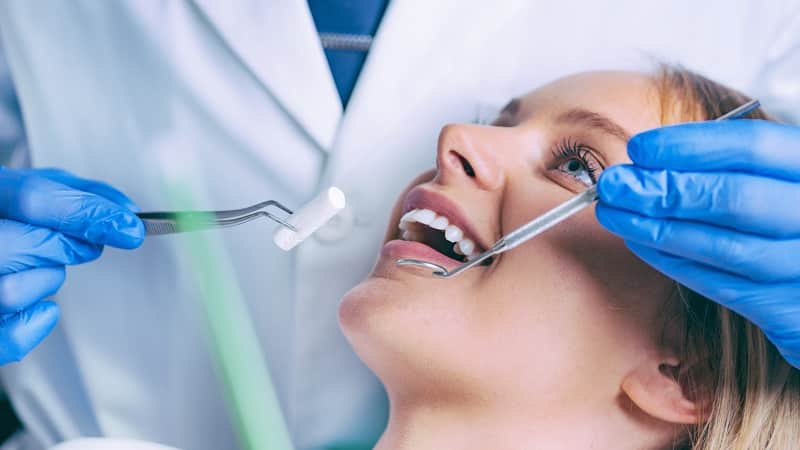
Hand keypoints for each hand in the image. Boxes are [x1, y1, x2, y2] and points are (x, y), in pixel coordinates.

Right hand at [0, 167, 143, 362]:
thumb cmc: (9, 212)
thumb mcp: (41, 188)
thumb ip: (84, 195)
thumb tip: (127, 213)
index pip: (32, 199)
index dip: (88, 214)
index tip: (130, 228)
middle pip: (18, 244)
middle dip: (65, 247)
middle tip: (82, 245)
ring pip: (12, 292)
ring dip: (47, 281)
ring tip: (45, 268)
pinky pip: (4, 338)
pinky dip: (32, 328)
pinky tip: (46, 308)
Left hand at [595, 119, 799, 367]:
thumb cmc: (792, 219)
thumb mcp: (778, 178)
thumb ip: (728, 165)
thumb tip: (647, 161)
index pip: (753, 147)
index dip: (690, 146)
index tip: (639, 148)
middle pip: (734, 197)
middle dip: (663, 189)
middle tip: (613, 184)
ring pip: (723, 247)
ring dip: (656, 228)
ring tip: (613, 213)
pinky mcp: (791, 311)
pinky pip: (721, 285)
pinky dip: (674, 261)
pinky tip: (639, 242)